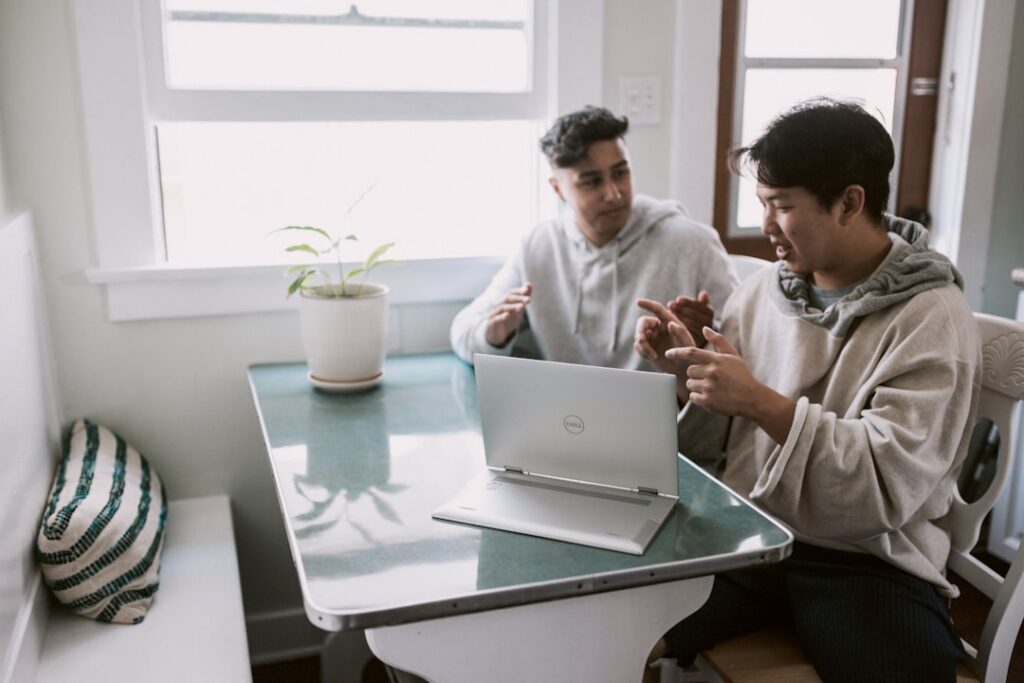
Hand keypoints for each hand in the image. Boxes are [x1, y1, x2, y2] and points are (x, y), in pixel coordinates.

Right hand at [484, 283, 531, 346]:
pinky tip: (507, 315)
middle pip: (507, 298)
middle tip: (528, 300)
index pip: (511, 292)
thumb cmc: (508, 319)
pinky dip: (501, 316)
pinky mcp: (492, 323)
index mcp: (505, 301)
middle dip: (518, 298)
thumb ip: (523, 298)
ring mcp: (494, 313)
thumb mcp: (517, 309)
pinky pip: (496, 319)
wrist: (496, 333)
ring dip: (512, 306)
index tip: (527, 290)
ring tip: (522, 307)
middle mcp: (499, 305)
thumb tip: (529, 284)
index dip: (518, 291)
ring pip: (502, 307)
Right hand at [634, 298, 696, 380]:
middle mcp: (658, 327)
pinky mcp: (647, 347)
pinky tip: (652, 357)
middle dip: (640, 331)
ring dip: (642, 345)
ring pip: (638, 335)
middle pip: (642, 322)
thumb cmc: (688, 354)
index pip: (657, 309)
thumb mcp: (687, 343)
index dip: (647, 304)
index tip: (638, 302)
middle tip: (642, 342)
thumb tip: (670, 324)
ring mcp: (652, 337)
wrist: (683, 368)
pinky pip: (638, 346)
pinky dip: (642, 351)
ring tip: (652, 354)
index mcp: (669, 321)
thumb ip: (680, 332)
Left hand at [668, 291, 713, 345]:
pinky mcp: (695, 342)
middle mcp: (709, 324)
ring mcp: (703, 334)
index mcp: (710, 313)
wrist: (695, 337)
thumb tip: (704, 293)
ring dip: (678, 317)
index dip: (688, 302)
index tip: (677, 299)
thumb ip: (702, 302)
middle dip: (681, 308)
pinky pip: (686, 333)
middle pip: (694, 315)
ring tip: (668, 312)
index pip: (699, 306)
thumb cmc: (695, 318)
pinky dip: (677, 327)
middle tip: (670, 304)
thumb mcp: (699, 309)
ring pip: (689, 324)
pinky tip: (669, 322)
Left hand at [669, 327, 797, 443]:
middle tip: (709, 377)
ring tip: (712, 387)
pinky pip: (693, 397)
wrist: (752, 399)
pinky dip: (699, 397)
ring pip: (690, 384)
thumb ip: (718, 341)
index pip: (691, 353)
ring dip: (697, 386)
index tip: (668, 354)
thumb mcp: (733, 355)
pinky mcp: (708, 401)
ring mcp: (709, 387)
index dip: (677, 352)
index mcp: (716, 360)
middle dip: (695, 374)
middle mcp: (712, 372)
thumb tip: (704, 328)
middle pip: (689, 371)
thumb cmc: (742, 376)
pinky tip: (712, 396)